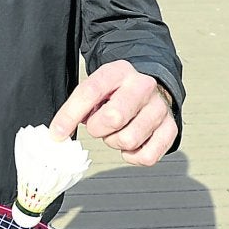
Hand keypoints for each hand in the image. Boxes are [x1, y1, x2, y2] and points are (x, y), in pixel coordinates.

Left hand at [49, 60, 176, 166]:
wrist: (151, 89)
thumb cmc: (117, 93)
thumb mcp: (96, 88)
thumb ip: (78, 106)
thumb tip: (59, 133)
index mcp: (119, 72)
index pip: (90, 91)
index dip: (70, 115)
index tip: (57, 133)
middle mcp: (143, 86)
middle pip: (114, 118)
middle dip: (99, 129)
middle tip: (99, 126)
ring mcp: (159, 108)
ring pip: (129, 140)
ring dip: (115, 142)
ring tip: (117, 131)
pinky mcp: (170, 128)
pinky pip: (147, 156)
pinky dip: (133, 156)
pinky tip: (131, 144)